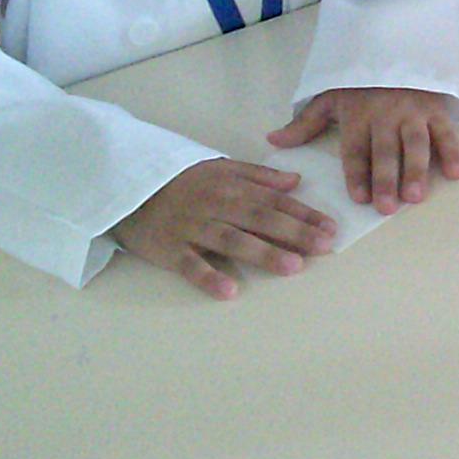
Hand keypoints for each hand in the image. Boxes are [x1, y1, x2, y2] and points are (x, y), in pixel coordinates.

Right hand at [113, 159, 336, 300]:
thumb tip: (295, 181)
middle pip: (260, 219)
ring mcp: (192, 227)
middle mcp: (216, 205)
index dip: (304, 214)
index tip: (332, 229)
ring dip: (263, 253)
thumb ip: (258, 176)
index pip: (274, 201)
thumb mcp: (220, 167)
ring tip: (293, 266)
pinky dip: (208, 277)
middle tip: (325, 247)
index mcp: (231, 186)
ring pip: (231, 240)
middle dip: (295, 232)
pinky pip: (190, 264)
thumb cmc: (181, 181)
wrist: (127, 186)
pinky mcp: (169, 249)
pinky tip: (229, 291)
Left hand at [268, 86, 458, 212]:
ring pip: (415, 144)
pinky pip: (445, 132)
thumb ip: (304, 124)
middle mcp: (385, 115)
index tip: (359, 198)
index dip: (357, 173)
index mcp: (356, 115)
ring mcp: (413, 112)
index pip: (355, 149)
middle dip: (386, 180)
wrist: (394, 45)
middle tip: (387, 207)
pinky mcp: (435, 109)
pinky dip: (452, 151)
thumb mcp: (329, 97)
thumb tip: (272, 140)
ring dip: (417, 170)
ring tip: (416, 196)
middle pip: (385, 151)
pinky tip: (456, 173)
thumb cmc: (359, 80)